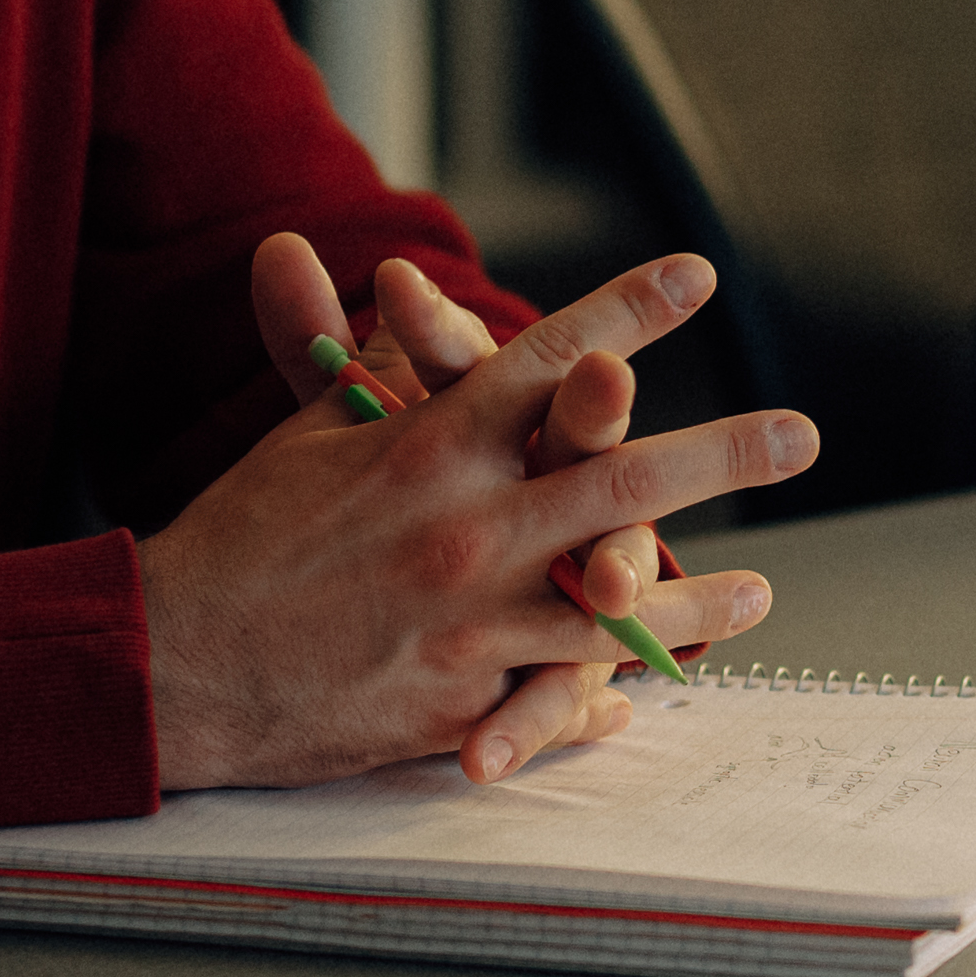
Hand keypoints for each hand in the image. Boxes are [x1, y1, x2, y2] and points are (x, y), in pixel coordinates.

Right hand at [144, 242, 814, 792]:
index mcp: (426, 443)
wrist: (172, 661)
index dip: (627, 312)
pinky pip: (557, 697)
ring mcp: (467, 618)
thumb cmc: (240, 539)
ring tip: (761, 593)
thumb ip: (380, 369)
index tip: (697, 275)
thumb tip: (410, 293)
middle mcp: (461, 524)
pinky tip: (654, 697)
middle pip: (620, 475)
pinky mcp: (457, 701)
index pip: (543, 356)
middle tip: (803, 436)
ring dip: (700, 601)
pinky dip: (606, 699)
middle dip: (725, 453)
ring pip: (615, 607)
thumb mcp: (311, 438)